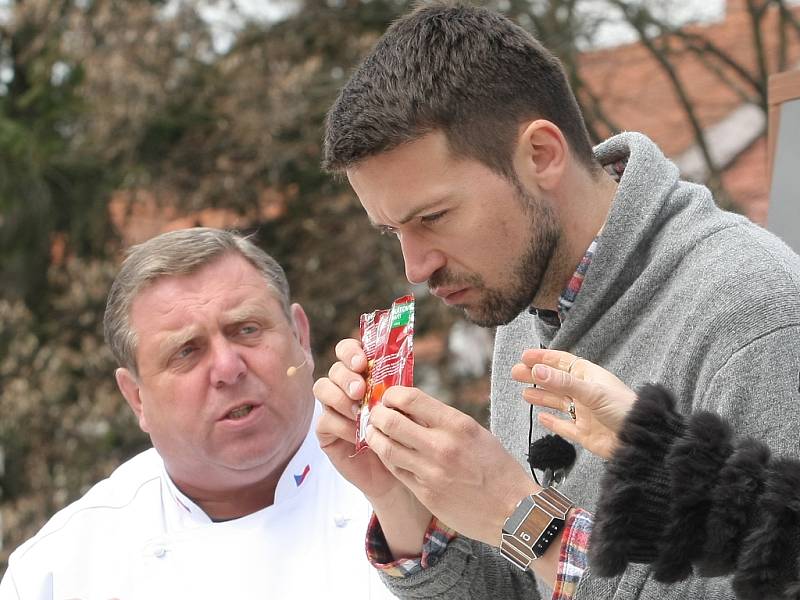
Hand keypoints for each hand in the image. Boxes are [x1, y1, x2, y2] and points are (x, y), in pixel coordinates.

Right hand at [314, 338, 404, 500]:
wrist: (398, 468)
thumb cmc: (403, 432)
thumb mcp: (403, 406)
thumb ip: (395, 387)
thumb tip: (394, 370)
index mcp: (363, 374)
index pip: (347, 350)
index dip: (350, 351)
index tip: (362, 362)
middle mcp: (344, 387)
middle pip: (335, 369)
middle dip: (347, 377)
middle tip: (360, 391)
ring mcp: (332, 408)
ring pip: (323, 388)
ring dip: (340, 398)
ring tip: (359, 412)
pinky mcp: (325, 431)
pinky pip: (325, 419)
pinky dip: (342, 425)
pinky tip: (357, 433)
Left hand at [366, 386, 536, 545]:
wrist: (514, 511)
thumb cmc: (497, 468)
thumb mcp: (476, 433)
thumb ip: (444, 420)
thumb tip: (411, 407)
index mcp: (457, 425)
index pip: (411, 398)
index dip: (392, 395)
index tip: (389, 397)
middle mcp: (442, 446)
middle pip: (391, 422)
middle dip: (376, 415)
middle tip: (375, 414)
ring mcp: (431, 472)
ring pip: (386, 448)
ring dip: (374, 437)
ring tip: (374, 432)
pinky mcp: (425, 494)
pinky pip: (396, 471)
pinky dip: (387, 459)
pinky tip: (386, 453)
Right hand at [511, 349, 636, 459]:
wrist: (640, 439)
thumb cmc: (624, 408)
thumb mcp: (592, 391)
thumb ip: (563, 382)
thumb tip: (536, 371)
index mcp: (588, 376)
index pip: (562, 362)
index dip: (543, 358)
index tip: (525, 356)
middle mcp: (585, 393)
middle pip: (555, 381)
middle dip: (536, 376)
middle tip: (515, 373)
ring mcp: (584, 413)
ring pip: (557, 402)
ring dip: (541, 397)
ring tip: (524, 393)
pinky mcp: (584, 433)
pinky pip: (565, 427)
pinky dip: (553, 422)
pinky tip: (542, 418)